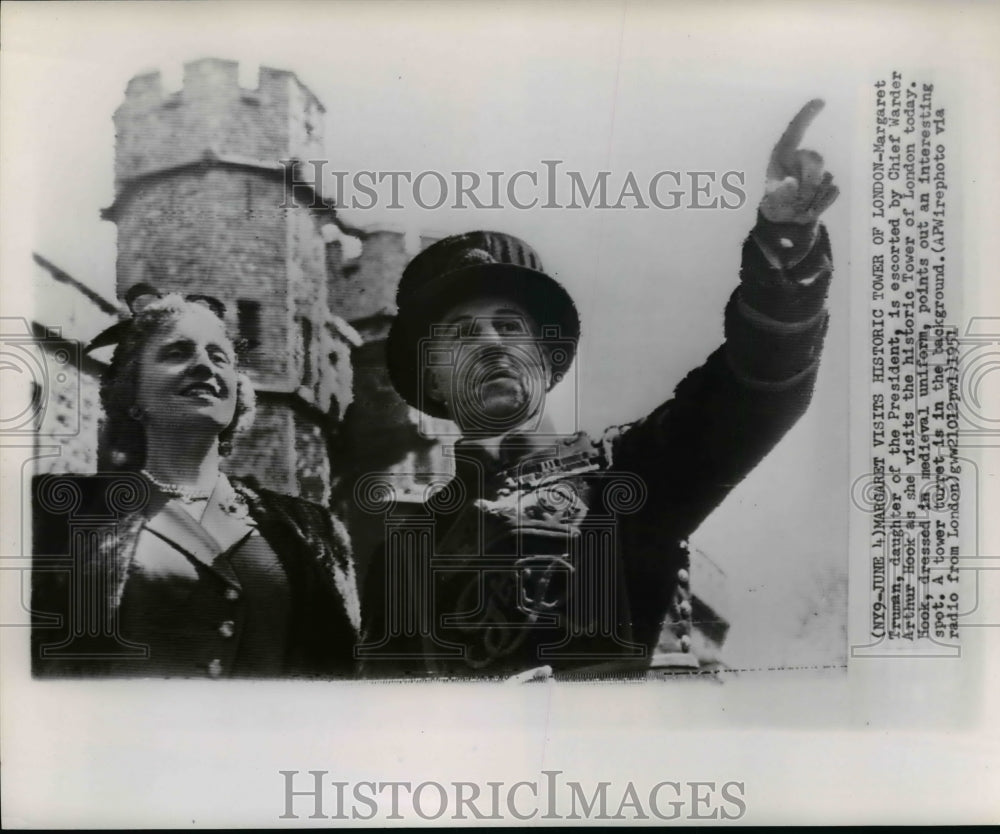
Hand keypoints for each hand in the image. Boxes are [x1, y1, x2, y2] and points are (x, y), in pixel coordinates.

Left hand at [760, 99, 838, 223]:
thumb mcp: (774, 203)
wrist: (787, 220)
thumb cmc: (777, 205)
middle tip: (798, 200)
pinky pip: (832, 191)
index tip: (820, 101)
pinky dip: (822, 203)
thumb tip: (791, 182)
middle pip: (816, 160)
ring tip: (801, 204)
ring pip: (826, 178)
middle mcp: (800, 158)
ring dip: (813, 196)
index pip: (795, 131)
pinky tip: (811, 206)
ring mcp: (816, 169)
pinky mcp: (828, 182)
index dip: (807, 115)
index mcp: (782, 156)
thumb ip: (780, 193)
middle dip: (809, 181)